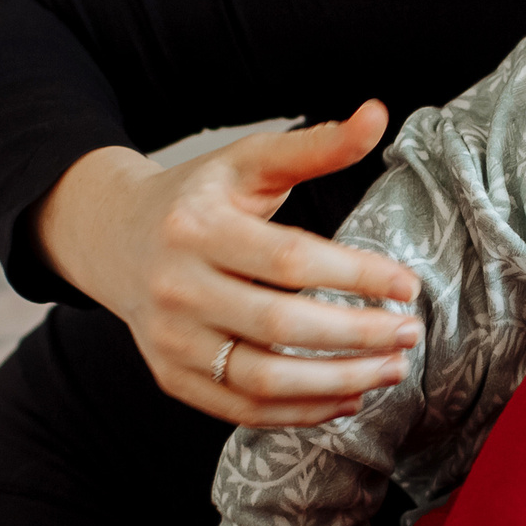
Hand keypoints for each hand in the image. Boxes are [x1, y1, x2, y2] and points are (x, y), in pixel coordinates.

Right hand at [36, 100, 424, 429]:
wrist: (115, 238)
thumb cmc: (199, 196)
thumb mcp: (250, 161)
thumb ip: (316, 146)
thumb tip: (379, 112)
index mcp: (198, 228)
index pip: (289, 261)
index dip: (356, 277)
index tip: (409, 285)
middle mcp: (176, 289)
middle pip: (278, 327)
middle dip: (356, 336)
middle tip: (410, 334)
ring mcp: (170, 341)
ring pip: (261, 380)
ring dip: (337, 383)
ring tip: (391, 370)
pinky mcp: (171, 377)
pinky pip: (241, 408)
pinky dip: (300, 413)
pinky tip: (348, 398)